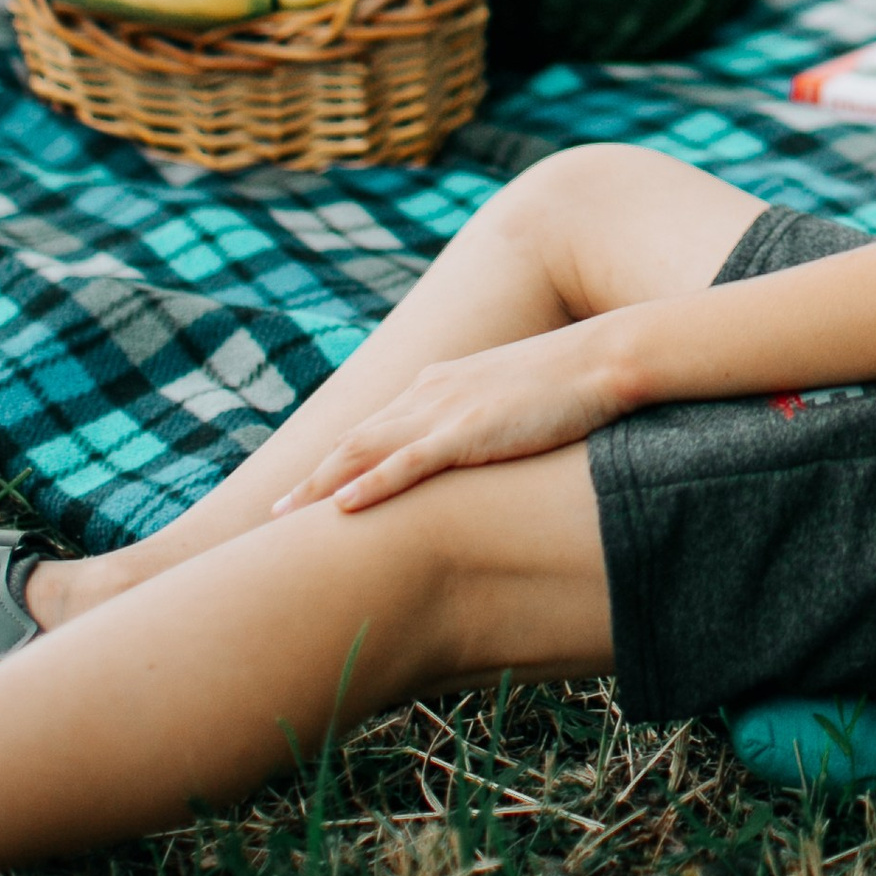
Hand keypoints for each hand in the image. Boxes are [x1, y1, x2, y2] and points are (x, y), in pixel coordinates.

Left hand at [271, 333, 626, 515]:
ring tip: (283, 518)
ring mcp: (447, 410)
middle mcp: (430, 393)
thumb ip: (483, 422)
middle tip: (269, 515)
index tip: (304, 492)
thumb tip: (478, 451)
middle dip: (312, 478)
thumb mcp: (511, 401)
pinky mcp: (471, 430)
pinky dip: (372, 485)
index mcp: (439, 386)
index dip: (336, 462)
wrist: (605, 357)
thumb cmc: (570, 383)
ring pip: (368, 452)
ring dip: (322, 485)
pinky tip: (342, 507)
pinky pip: (409, 463)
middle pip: (356, 442)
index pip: (374, 430)